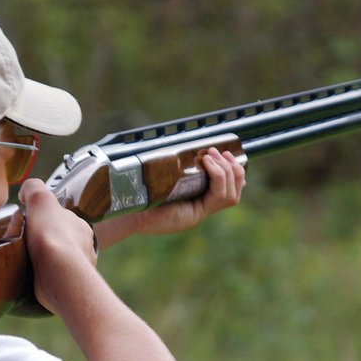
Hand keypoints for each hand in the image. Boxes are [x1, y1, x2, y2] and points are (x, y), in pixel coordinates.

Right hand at [18, 178, 97, 312]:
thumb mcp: (40, 200)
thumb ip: (34, 189)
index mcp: (81, 226)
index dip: (49, 222)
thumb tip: (26, 191)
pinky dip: (50, 280)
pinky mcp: (73, 288)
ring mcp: (81, 269)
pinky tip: (36, 280)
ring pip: (63, 263)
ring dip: (50, 263)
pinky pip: (60, 282)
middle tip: (29, 247)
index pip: (64, 221)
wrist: (59, 271)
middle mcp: (86, 246)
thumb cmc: (51, 234)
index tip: (34, 227)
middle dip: (50, 244)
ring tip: (30, 265)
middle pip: (64, 242)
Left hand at [93, 148, 245, 247]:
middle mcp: (198, 210)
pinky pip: (219, 196)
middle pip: (234, 193)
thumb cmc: (136, 191)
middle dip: (234, 169)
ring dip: (227, 171)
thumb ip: (173, 165)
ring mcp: (197, 214)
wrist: (124, 210)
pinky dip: (217, 176)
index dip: (235, 175)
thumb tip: (180, 145)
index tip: (231, 154)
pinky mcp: (193, 216)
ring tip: (212, 155)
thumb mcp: (160, 175)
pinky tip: (208, 162)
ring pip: (230, 195)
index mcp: (193, 201)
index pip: (227, 192)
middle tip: (221, 152)